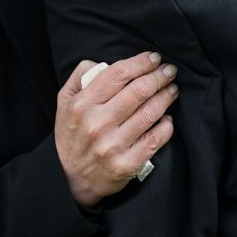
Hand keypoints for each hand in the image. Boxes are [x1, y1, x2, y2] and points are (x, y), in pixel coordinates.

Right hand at [56, 51, 177, 205]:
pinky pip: (155, 140)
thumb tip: (104, 62)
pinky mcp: (126, 164)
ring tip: (172, 89)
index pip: (118, 74)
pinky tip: (167, 118)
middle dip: (159, 76)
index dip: (141, 62)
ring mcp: (112, 145)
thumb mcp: (64, 102)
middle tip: (169, 71)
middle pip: (138, 91)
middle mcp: (97, 124)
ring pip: (150, 113)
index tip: (154, 58)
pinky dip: (166, 126)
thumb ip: (81, 76)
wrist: (69, 178)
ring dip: (166, 97)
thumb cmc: (71, 134)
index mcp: (82, 105)